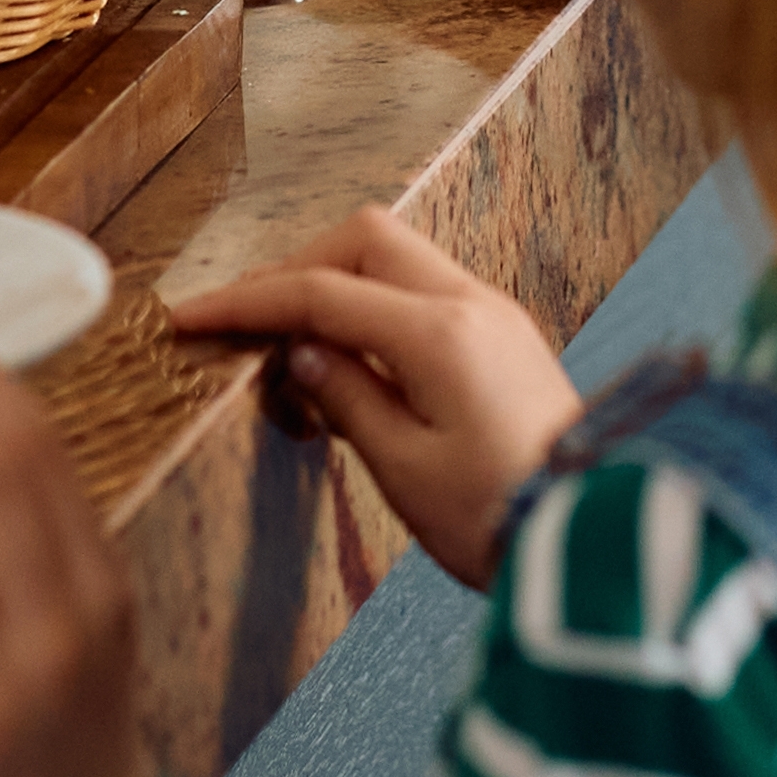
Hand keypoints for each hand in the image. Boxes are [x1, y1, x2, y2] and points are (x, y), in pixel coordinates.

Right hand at [165, 206, 580, 586]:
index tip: (191, 318)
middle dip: (296, 269)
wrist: (585, 537)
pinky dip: (376, 306)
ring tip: (291, 346)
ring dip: (338, 283)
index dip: (247, 301)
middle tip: (245, 321)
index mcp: (440, 334)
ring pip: (399, 257)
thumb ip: (347, 397)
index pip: (322, 292)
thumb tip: (302, 352)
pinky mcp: (504, 336)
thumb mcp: (404, 469)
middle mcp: (471, 304)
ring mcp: (494, 313)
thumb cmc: (496, 518)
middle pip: (366, 239)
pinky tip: (349, 361)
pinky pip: (426, 291)